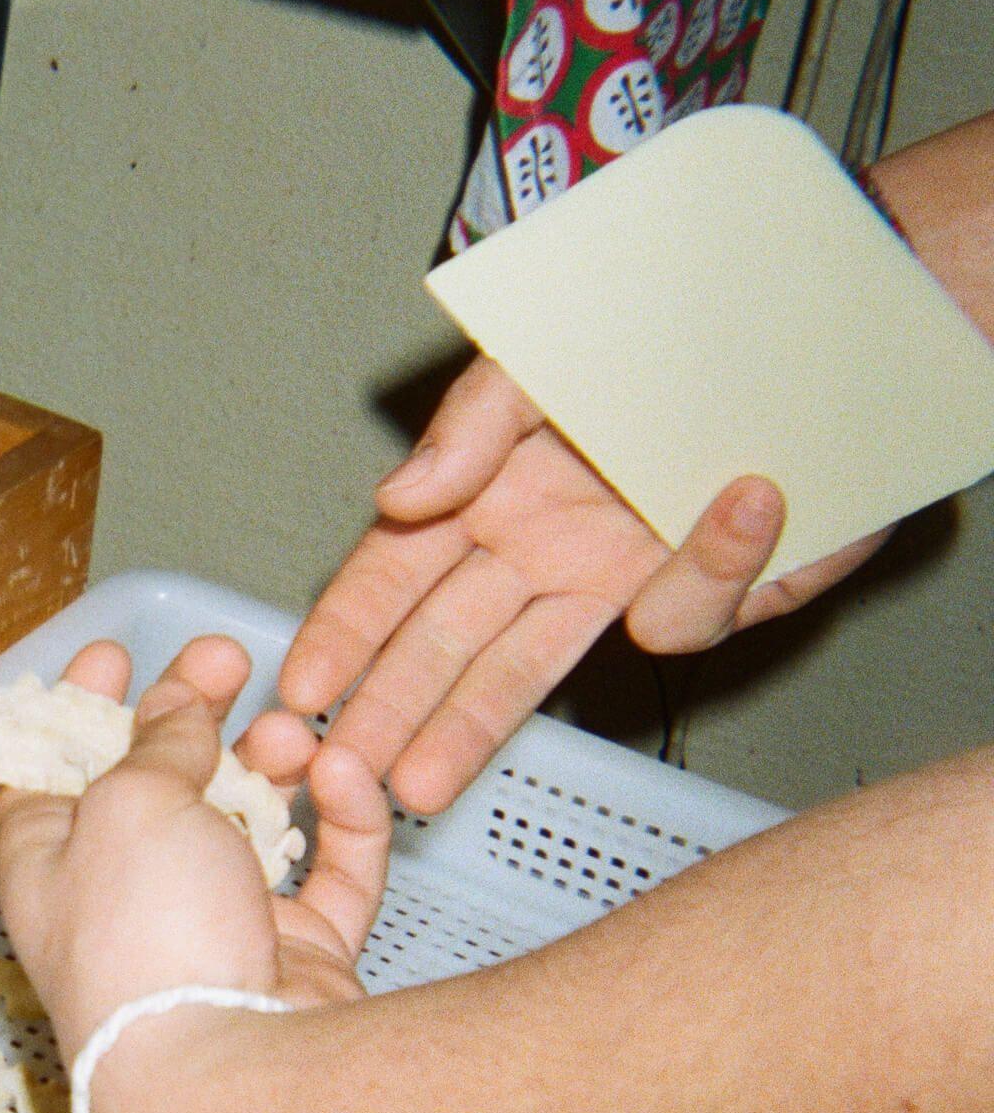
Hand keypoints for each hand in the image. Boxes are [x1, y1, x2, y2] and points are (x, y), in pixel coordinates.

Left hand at [0, 636, 390, 1073]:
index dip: (78, 705)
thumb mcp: (128, 802)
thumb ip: (156, 742)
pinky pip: (329, 870)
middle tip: (231, 655)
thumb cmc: (146, 930)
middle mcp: (129, 893)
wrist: (235, 1062)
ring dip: (275, 761)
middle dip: (198, 712)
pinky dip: (343, 819)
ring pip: (252, 817)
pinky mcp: (298, 952)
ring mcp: (217, 924)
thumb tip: (179, 707)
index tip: (115, 652)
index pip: (52, 767)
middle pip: (163, 782)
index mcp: (54, 860)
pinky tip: (346, 774)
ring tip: (294, 729)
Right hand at [282, 356, 887, 813]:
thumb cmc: (657, 328)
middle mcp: (539, 552)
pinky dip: (711, 570)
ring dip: (466, 730)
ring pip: (525, 673)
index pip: (392, 575)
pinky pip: (687, 615)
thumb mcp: (543, 359)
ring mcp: (617, 581)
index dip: (345, 631)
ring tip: (421, 786)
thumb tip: (396, 499)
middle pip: (442, 645)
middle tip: (335, 773)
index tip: (300, 687)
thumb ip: (470, 425)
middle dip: (384, 712)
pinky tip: (744, 500)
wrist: (811, 326)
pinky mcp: (712, 593)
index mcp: (487, 494)